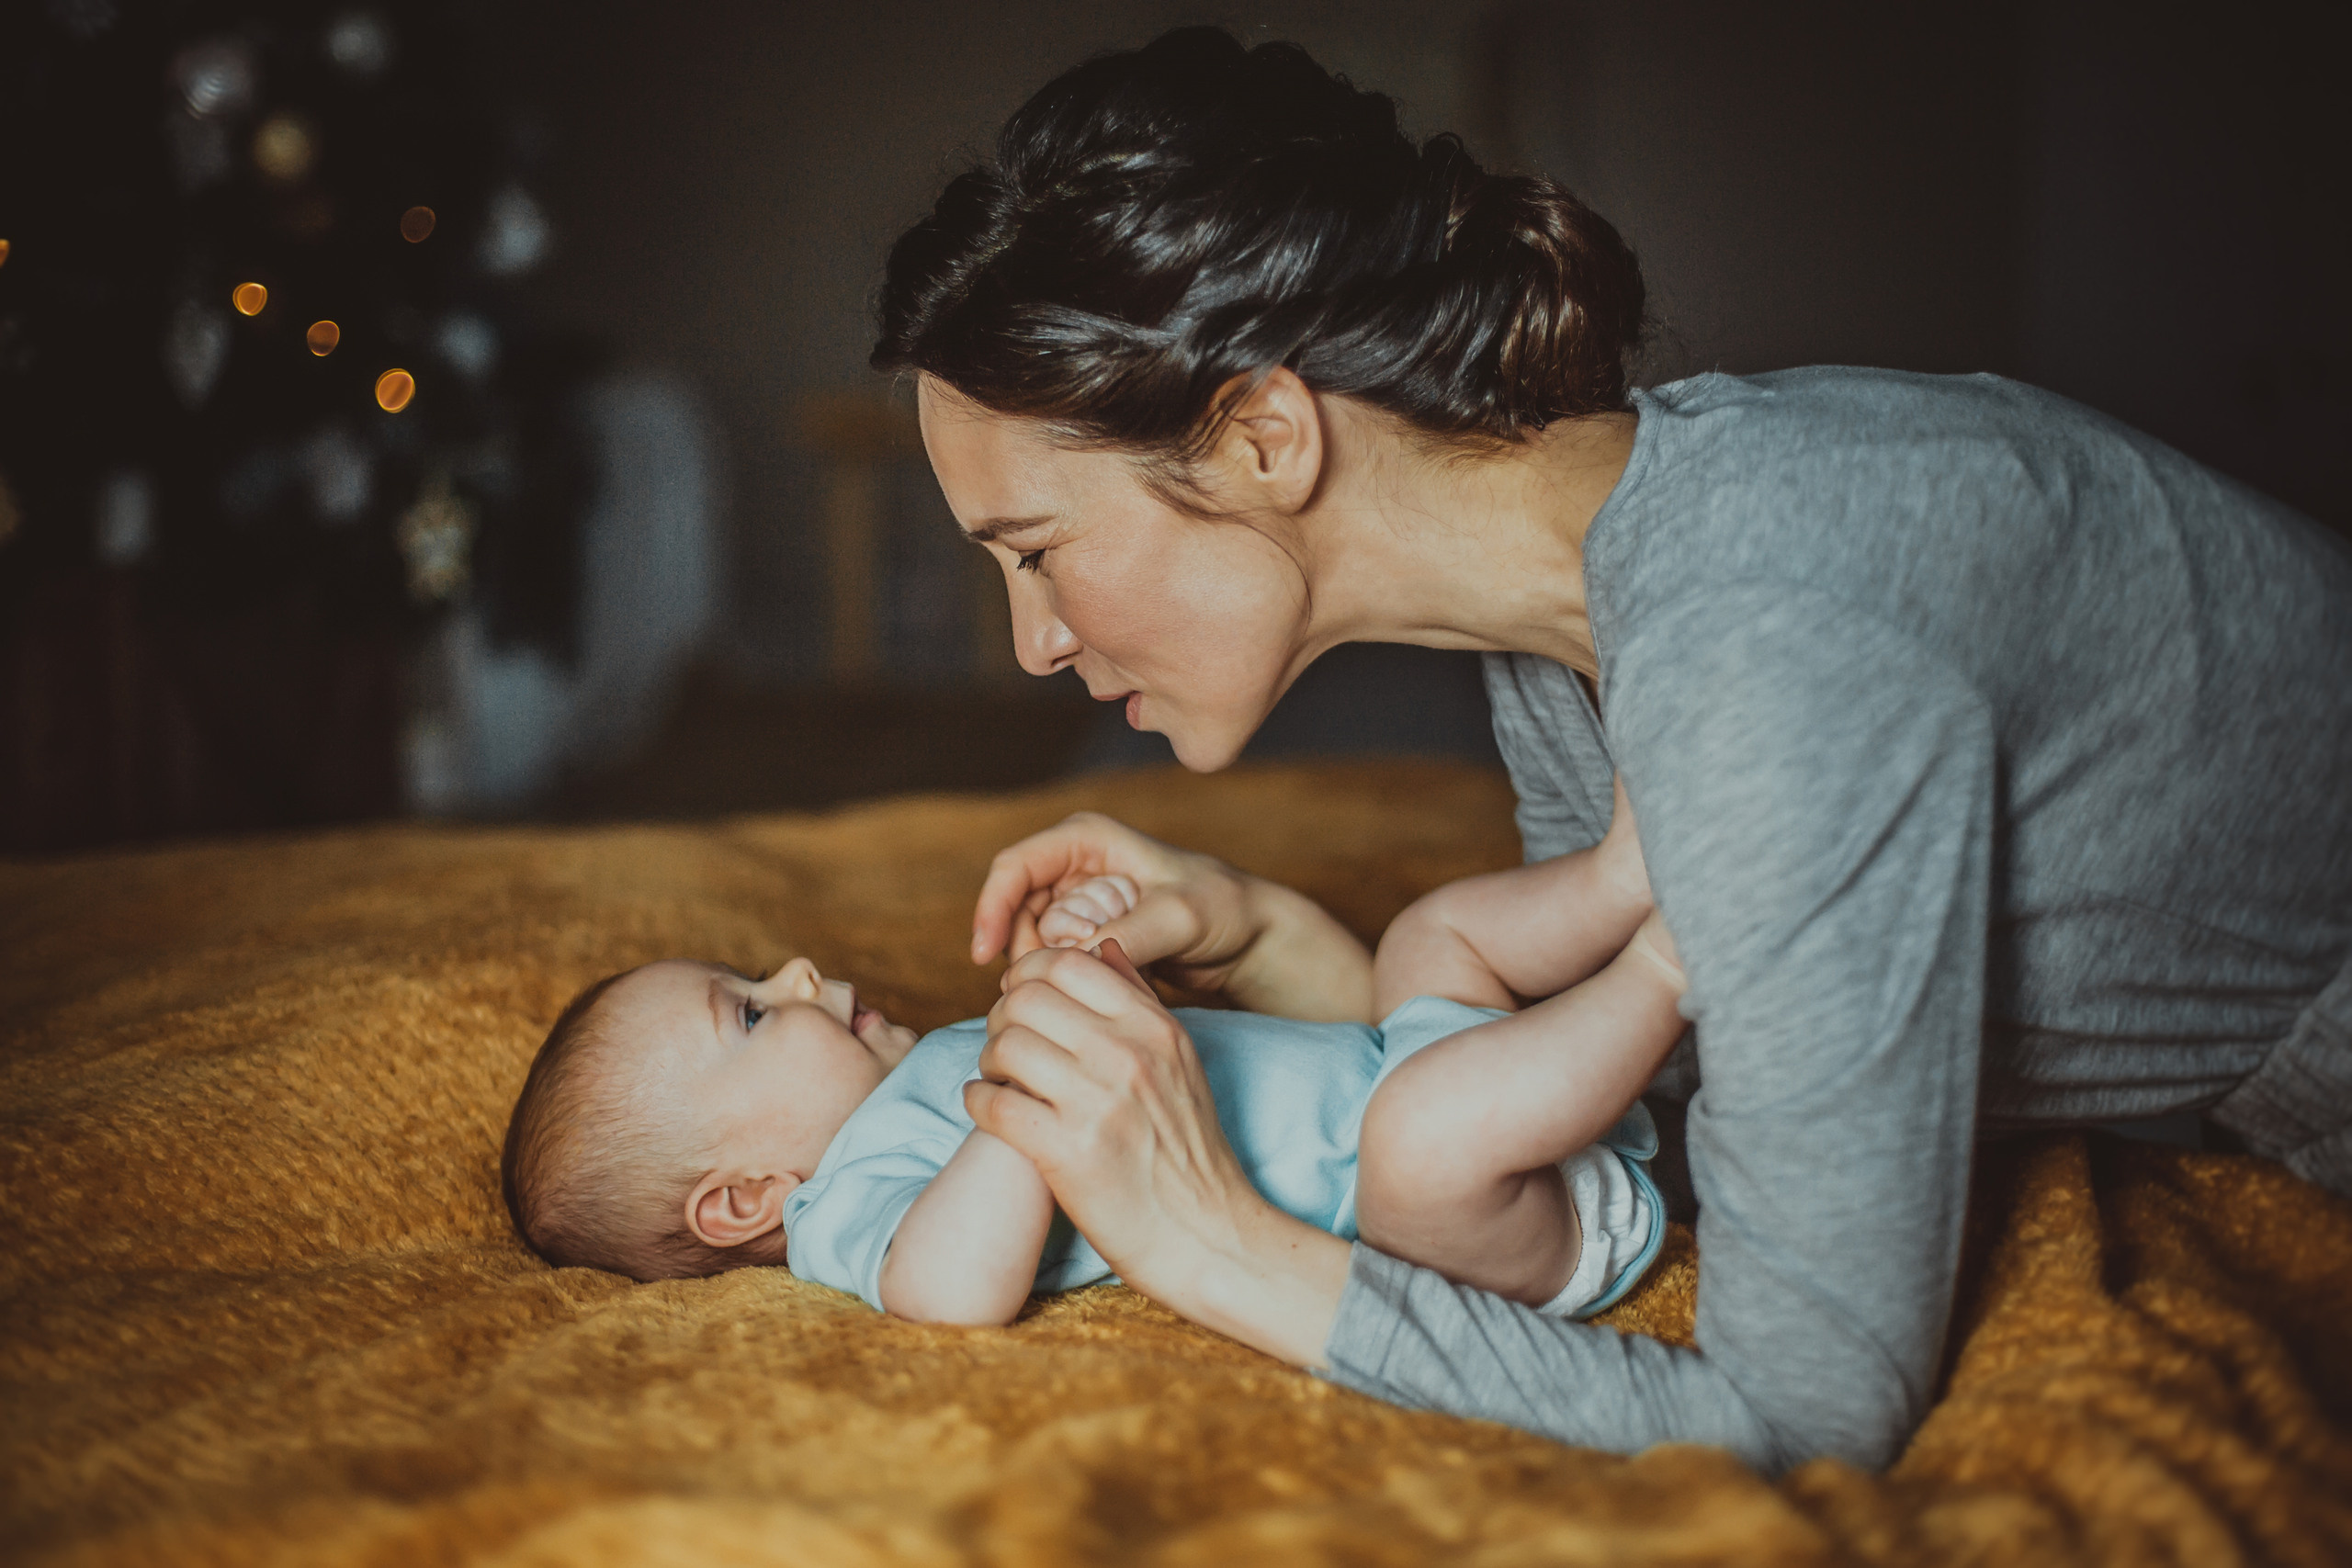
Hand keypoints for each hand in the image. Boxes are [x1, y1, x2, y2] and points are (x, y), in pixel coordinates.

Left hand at [965, 940, 1350, 1364]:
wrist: (1208, 1236)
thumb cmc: (1189, 1150)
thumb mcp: (1182, 1062)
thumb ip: (1139, 1000)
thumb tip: (1101, 945)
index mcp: (1155, 1028)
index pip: (1069, 961)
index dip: (1029, 972)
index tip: (1021, 998)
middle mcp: (1127, 1057)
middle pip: (1026, 998)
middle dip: (1002, 1015)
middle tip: (1005, 1041)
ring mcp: (1096, 1105)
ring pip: (1004, 1046)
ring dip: (988, 1059)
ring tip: (1000, 1077)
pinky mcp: (1065, 1154)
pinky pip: (993, 1103)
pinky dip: (978, 1101)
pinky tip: (990, 1107)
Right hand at [972, 812, 1271, 995]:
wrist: (1249, 936)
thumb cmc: (1221, 910)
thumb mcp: (1178, 917)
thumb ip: (1126, 934)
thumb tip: (1072, 960)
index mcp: (1087, 839)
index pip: (1014, 867)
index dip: (992, 909)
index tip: (984, 956)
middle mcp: (1075, 865)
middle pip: (1016, 911)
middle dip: (1026, 950)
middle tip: (1051, 989)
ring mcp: (1080, 901)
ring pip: (1032, 941)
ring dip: (1048, 969)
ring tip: (1090, 989)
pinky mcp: (1088, 934)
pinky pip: (1056, 960)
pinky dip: (1067, 979)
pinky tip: (1099, 992)